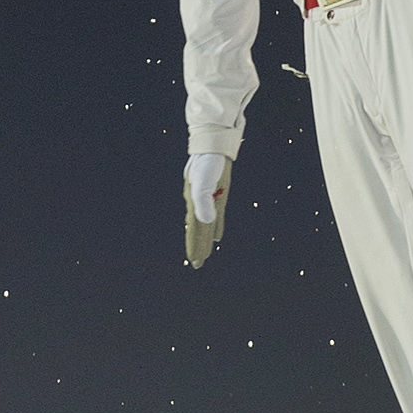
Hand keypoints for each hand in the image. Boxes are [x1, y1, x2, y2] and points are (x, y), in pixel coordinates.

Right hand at [183, 153, 230, 267]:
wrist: (213, 147)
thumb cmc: (207, 164)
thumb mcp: (203, 182)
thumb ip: (203, 202)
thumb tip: (206, 222)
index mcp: (194, 203)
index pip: (194, 230)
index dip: (194, 245)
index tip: (195, 260)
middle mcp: (199, 204)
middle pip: (199, 230)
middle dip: (198, 246)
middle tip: (198, 264)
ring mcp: (208, 201)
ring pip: (207, 226)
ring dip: (206, 239)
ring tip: (205, 254)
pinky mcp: (218, 196)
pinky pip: (217, 217)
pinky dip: (216, 228)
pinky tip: (217, 237)